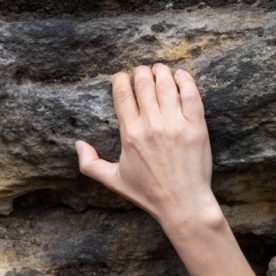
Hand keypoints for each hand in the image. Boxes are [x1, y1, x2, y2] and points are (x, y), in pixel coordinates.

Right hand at [76, 64, 220, 231]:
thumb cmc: (148, 194)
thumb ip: (90, 164)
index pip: (122, 93)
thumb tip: (78, 144)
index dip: (120, 78)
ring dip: (161, 72)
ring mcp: (176, 125)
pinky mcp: (196, 128)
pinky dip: (185, 81)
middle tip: (142, 73)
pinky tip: (180, 76)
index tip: (122, 77)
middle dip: (140, 72)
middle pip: (143, 82)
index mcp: (130, 134)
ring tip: (160, 70)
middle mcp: (152, 126)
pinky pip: (191, 95)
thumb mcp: (113, 180)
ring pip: (166, 84)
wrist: (183, 205)